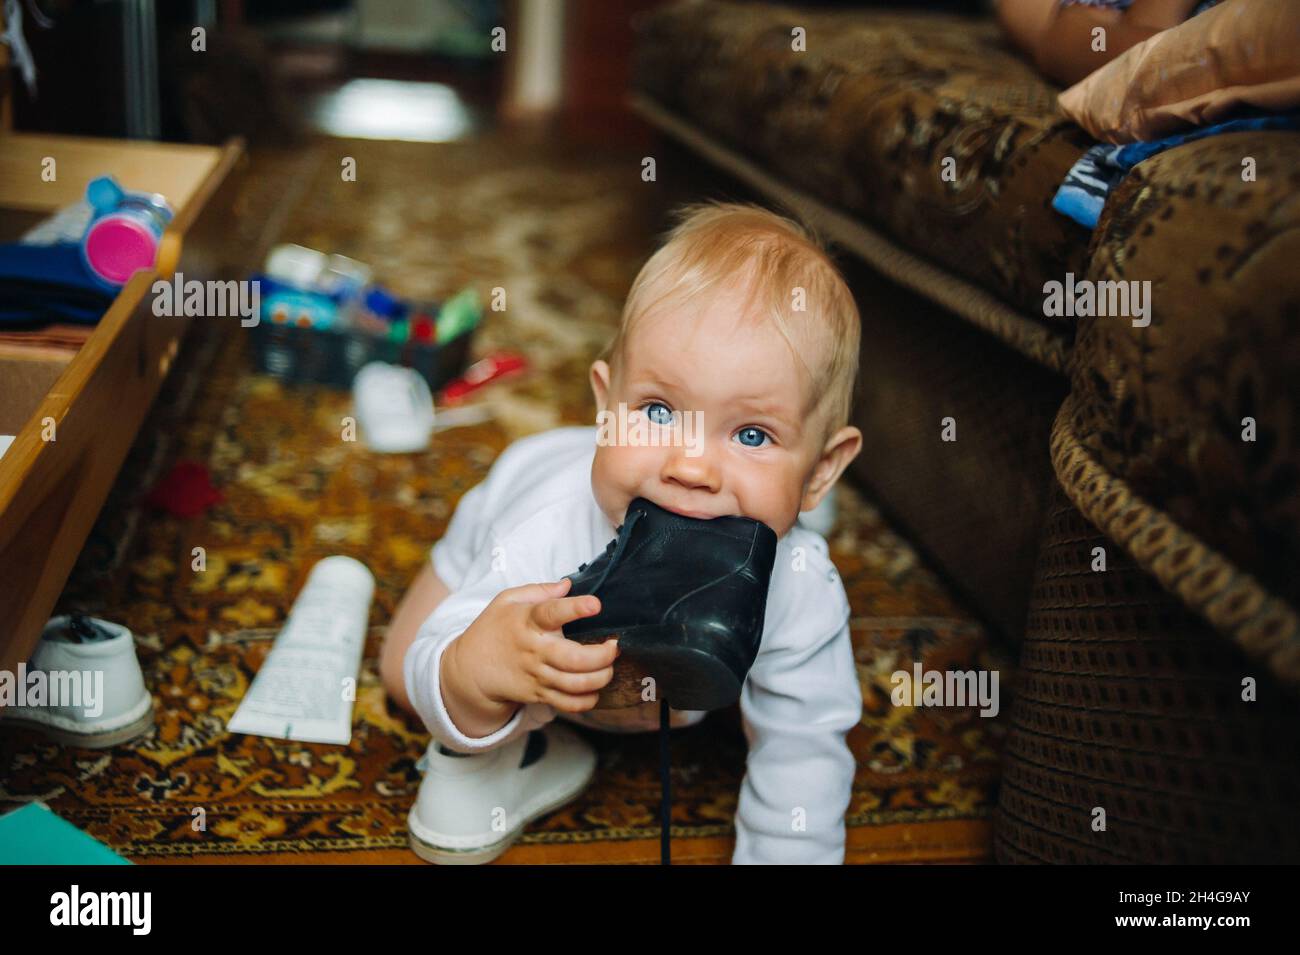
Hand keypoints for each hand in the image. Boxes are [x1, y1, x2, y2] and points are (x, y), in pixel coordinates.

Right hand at [442, 578, 618, 734]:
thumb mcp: (506, 600)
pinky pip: (568, 704)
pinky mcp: (538, 695)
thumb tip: (567, 585)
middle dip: (603, 655)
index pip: (552, 613)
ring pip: (576, 684)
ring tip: (609, 666)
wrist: (469, 670)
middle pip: (574, 659)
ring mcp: (537, 676)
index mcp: (527, 621)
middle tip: (614, 646)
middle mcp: (535, 651)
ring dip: (601, 677)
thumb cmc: (492, 629)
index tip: (595, 605)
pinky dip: (588, 700)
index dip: (575, 609)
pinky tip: (595, 688)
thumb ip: (539, 590)